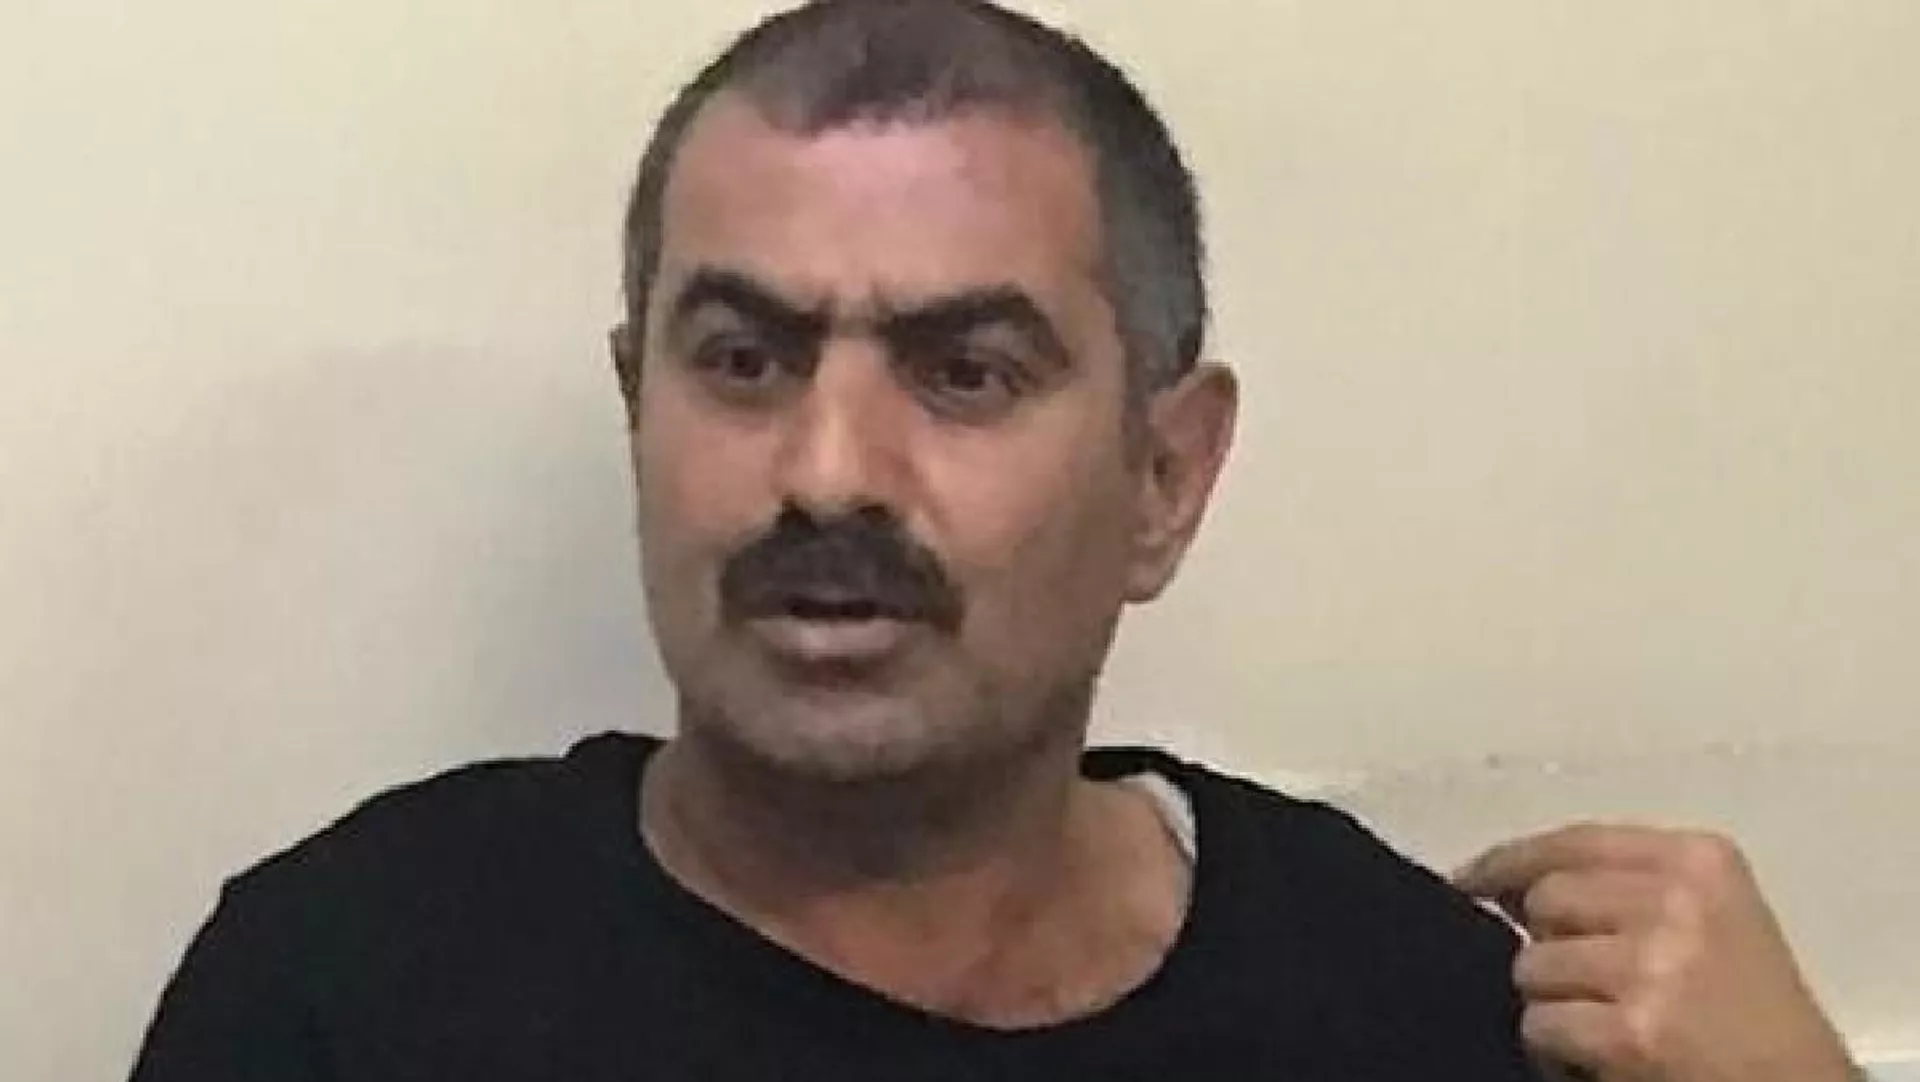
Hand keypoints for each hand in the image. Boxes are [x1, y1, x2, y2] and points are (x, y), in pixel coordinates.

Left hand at [1454, 824, 1854, 1081]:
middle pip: (1546, 900)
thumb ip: (1629, 887)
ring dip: (1551, 1001)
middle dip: (1545, 942)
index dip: (1511, 861)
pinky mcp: (1632, 1031)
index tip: (1469, 878)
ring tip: (1599, 1022)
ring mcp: (1652, 965)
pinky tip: (1595, 1059)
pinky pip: (1539, 1024)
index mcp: (1701, 860)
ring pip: (1532, 965)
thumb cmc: (1754, 1012)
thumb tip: (1509, 886)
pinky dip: (1553, 1050)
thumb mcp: (1712, 917)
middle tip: (1581, 981)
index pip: (1575, 841)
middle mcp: (1677, 901)